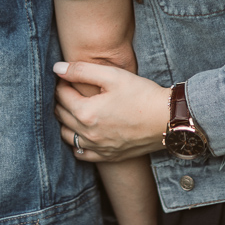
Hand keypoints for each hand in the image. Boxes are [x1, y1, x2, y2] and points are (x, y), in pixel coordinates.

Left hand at [53, 61, 168, 161]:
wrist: (167, 119)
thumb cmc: (142, 94)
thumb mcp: (112, 75)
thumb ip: (81, 70)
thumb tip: (56, 68)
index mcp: (86, 112)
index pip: (61, 96)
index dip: (64, 83)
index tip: (70, 77)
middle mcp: (88, 134)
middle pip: (61, 115)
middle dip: (63, 100)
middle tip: (72, 90)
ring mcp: (98, 148)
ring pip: (67, 136)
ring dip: (67, 121)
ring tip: (77, 109)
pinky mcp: (108, 156)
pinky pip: (81, 154)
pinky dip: (77, 143)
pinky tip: (84, 132)